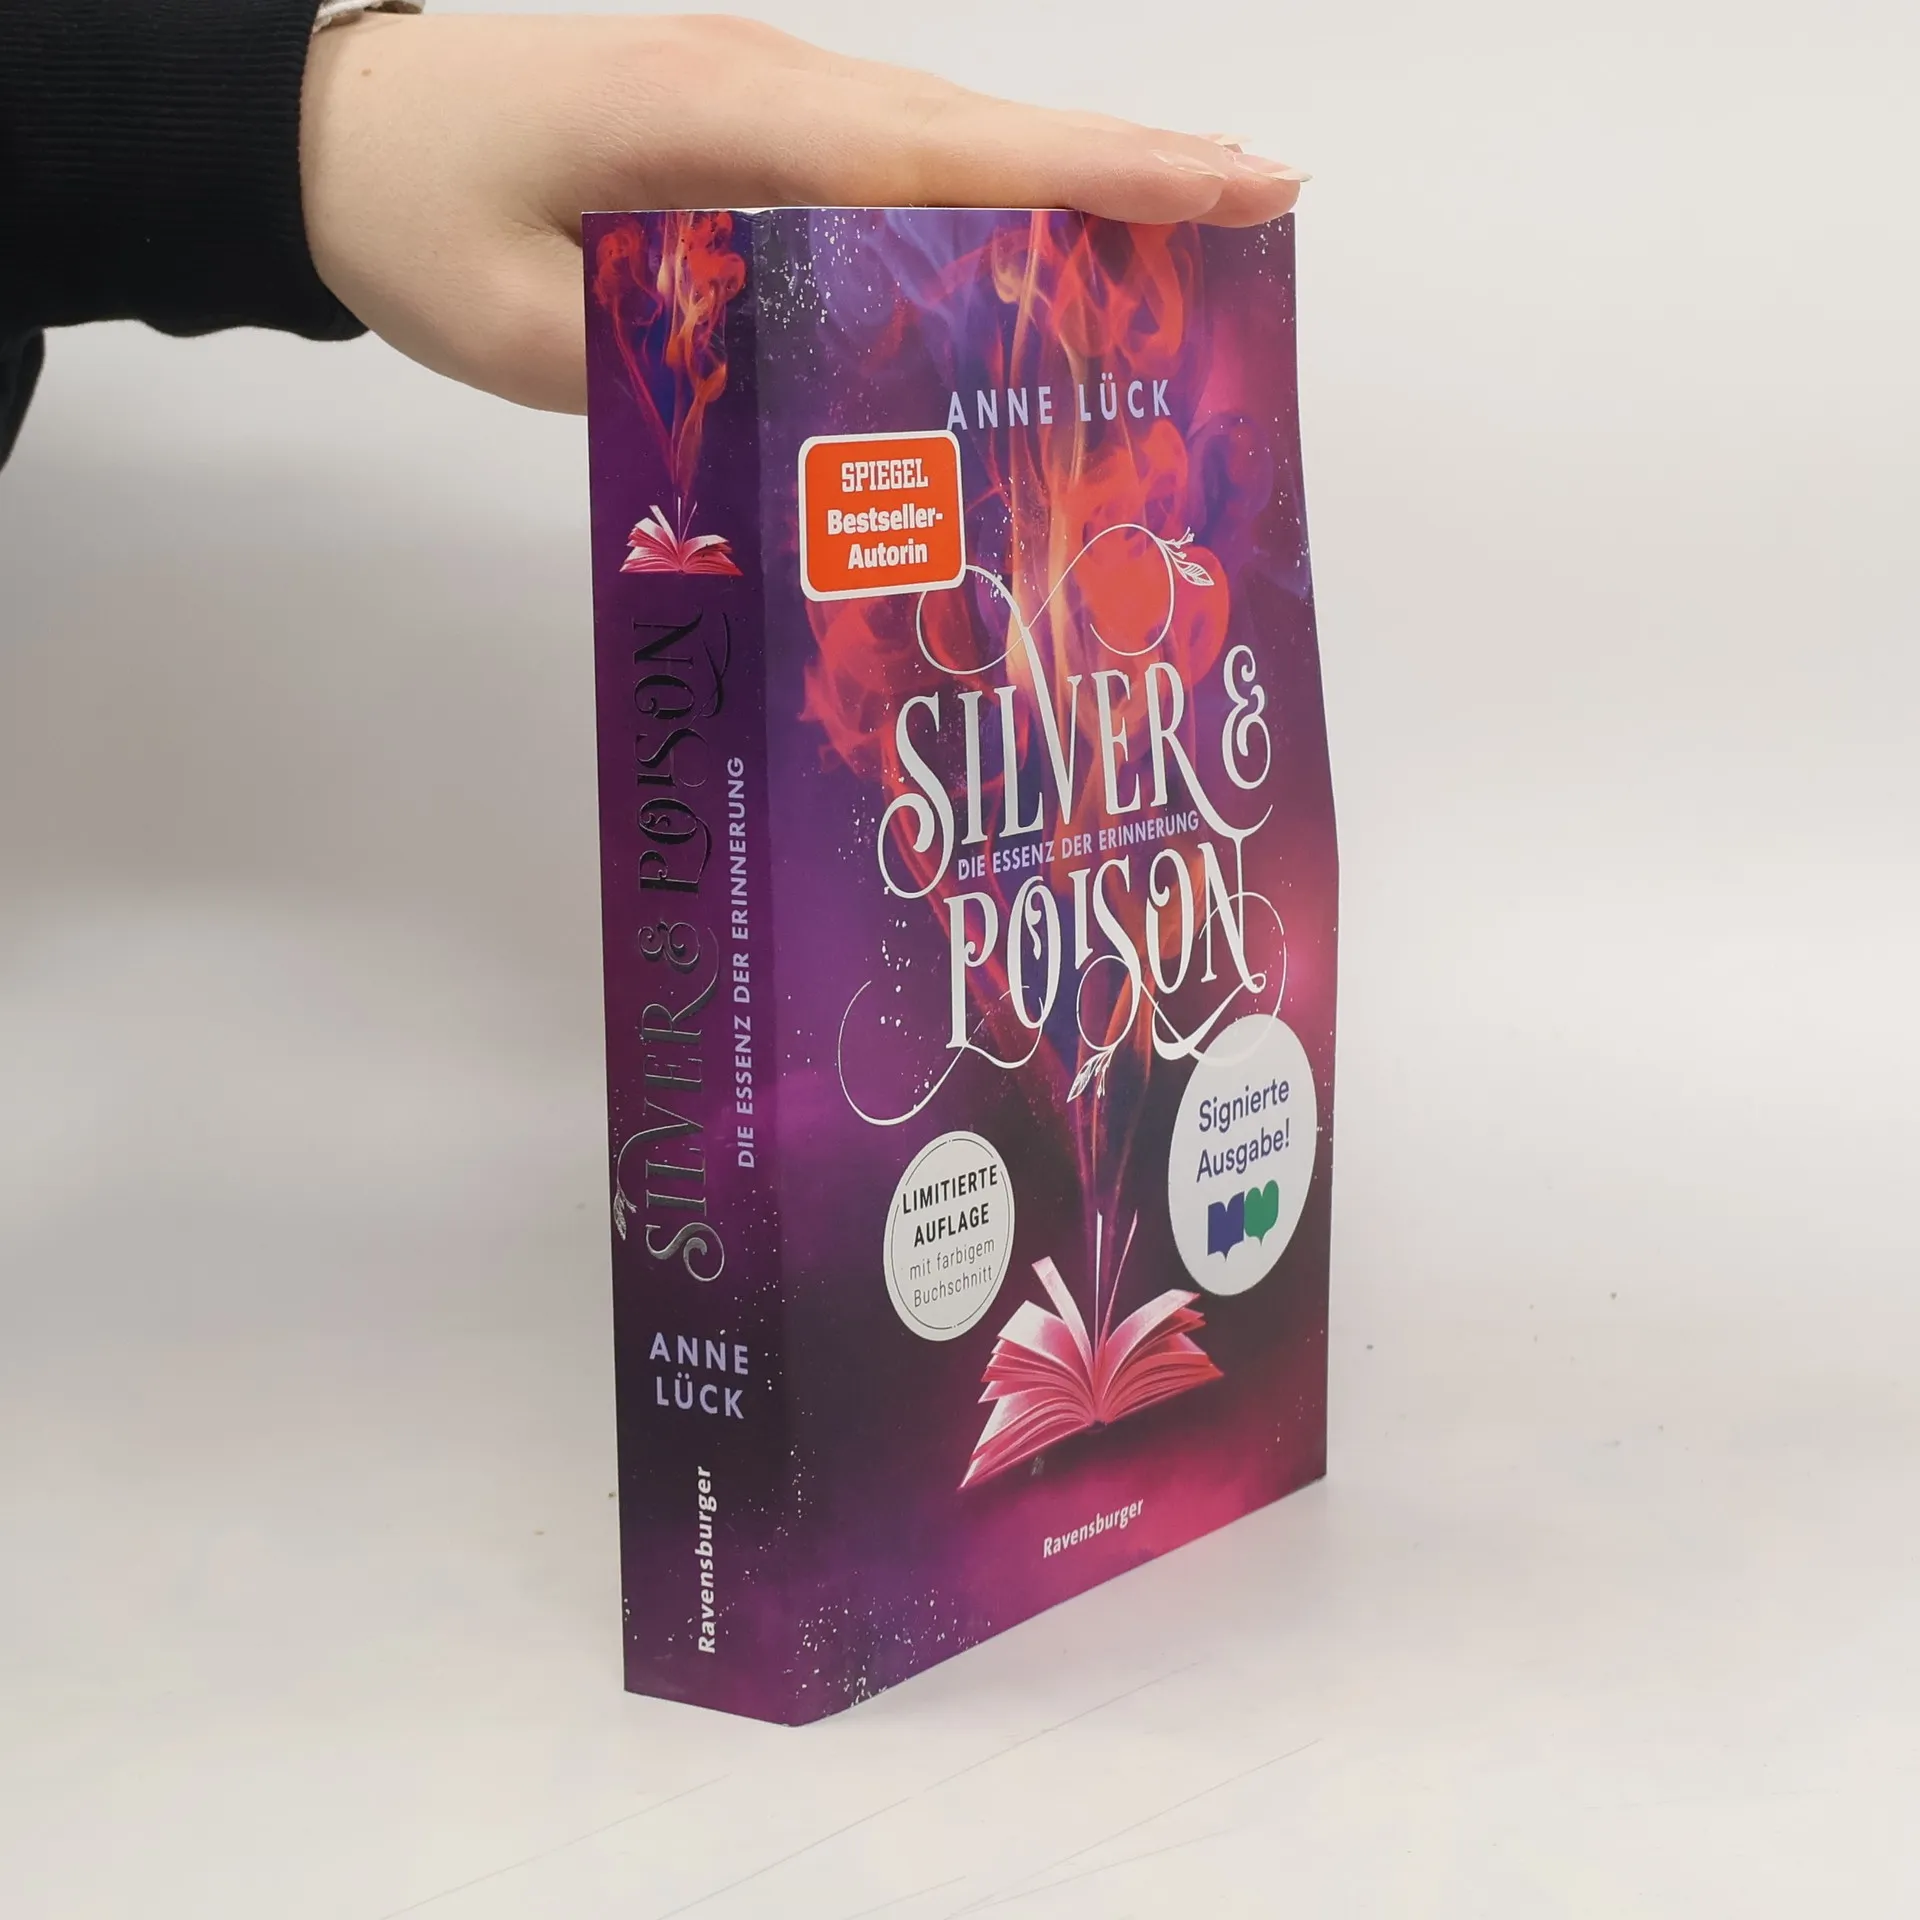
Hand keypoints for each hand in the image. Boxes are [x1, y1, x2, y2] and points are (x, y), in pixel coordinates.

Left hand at [300, 13, 1306, 412]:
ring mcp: (763, 95)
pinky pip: (895, 164)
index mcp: (733, 120)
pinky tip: (1038, 243)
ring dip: (1075, 173)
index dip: (1102, 175)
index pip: (954, 155)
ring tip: (1195, 224)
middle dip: (1132, 164)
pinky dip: (989, 195)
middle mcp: (773, 86)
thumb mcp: (542, 327)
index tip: (1237, 187)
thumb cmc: (418, 217)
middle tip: (1270, 203)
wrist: (333, 130)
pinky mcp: (747, 126)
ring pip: (951, 138)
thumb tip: (833, 399)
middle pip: (985, 130)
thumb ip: (693, 357)